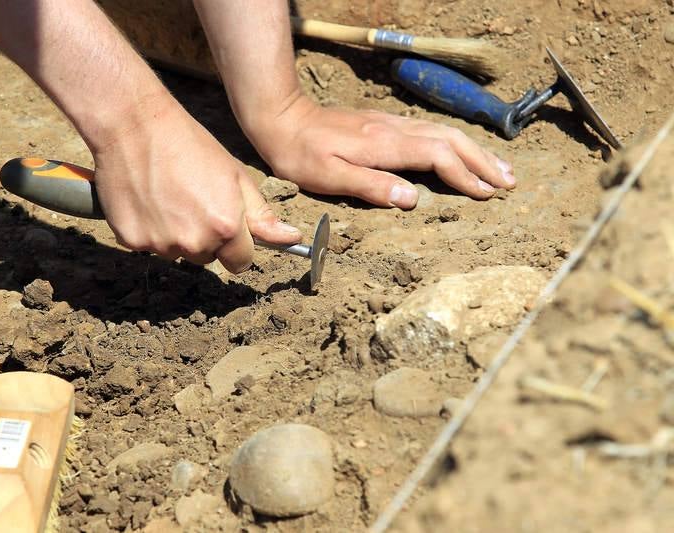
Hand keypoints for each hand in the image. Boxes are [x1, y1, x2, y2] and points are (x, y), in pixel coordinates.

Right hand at [91, 96, 301, 272]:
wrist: (134, 125)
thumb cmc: (189, 145)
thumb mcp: (235, 176)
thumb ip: (262, 215)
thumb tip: (292, 238)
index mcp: (225, 228)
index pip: (241, 262)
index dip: (237, 245)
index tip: (228, 227)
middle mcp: (194, 242)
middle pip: (208, 258)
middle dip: (206, 238)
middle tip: (194, 200)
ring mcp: (160, 244)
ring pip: (177, 252)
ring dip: (176, 234)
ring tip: (168, 196)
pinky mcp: (131, 241)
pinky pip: (147, 245)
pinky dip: (148, 229)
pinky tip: (147, 199)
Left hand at [248, 94, 514, 208]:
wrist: (283, 118)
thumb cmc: (300, 154)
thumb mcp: (328, 177)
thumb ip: (370, 187)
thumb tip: (413, 199)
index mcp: (385, 145)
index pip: (438, 158)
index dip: (466, 177)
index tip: (488, 195)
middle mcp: (395, 130)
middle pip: (452, 141)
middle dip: (483, 161)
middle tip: (509, 182)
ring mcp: (392, 124)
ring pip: (446, 133)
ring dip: (475, 151)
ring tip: (499, 169)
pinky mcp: (387, 124)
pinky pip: (433, 131)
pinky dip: (456, 144)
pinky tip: (463, 153)